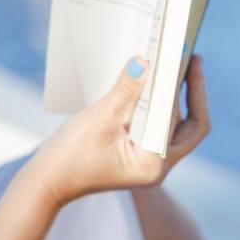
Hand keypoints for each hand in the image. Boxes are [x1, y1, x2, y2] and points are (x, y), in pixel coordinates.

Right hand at [30, 54, 210, 207]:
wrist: (46, 181)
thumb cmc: (69, 157)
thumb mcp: (100, 118)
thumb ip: (126, 90)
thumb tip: (144, 62)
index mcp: (154, 165)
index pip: (180, 121)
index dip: (183, 88)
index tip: (186, 58)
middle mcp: (157, 167)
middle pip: (189, 127)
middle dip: (191, 93)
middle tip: (192, 60)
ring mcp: (147, 163)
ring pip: (173, 127)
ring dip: (173, 98)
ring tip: (176, 67)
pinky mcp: (136, 156)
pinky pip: (155, 128)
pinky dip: (156, 107)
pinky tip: (152, 86)